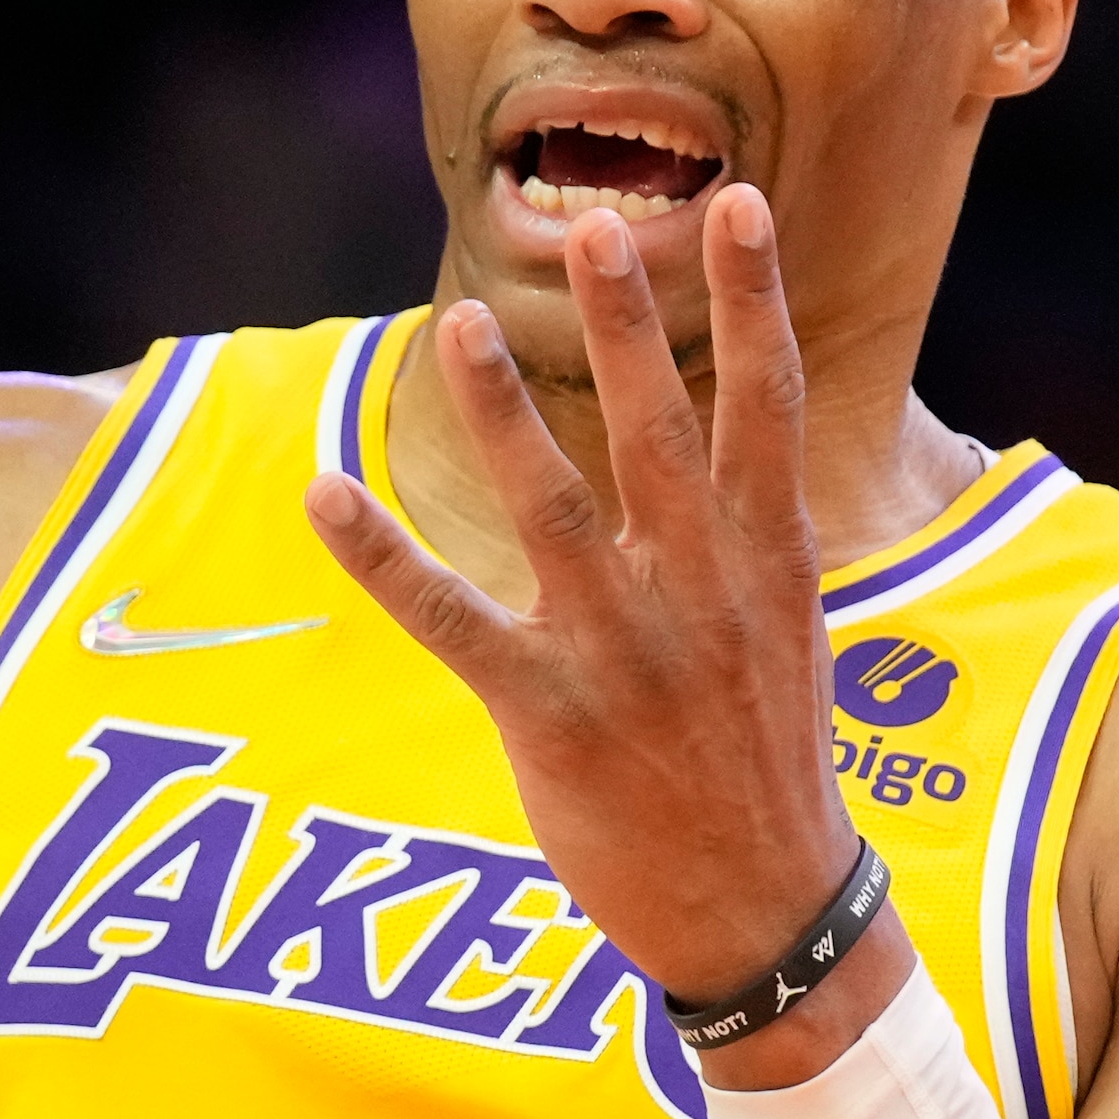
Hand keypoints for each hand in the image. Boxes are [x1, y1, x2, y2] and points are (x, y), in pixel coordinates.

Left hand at [305, 185, 863, 1007]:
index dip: (751, 301)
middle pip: (660, 432)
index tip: (736, 205)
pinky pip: (450, 621)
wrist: (769, 913)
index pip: (767, 406)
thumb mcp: (792, 636)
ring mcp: (623, 653)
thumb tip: (744, 443)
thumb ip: (752, 537)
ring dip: (503, 412)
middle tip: (598, 225)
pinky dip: (382, 559)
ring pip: (553, 507)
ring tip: (458, 322)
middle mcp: (700, 593)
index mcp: (769, 564)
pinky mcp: (549, 715)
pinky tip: (326, 497)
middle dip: (630, 324)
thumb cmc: (772, 766)